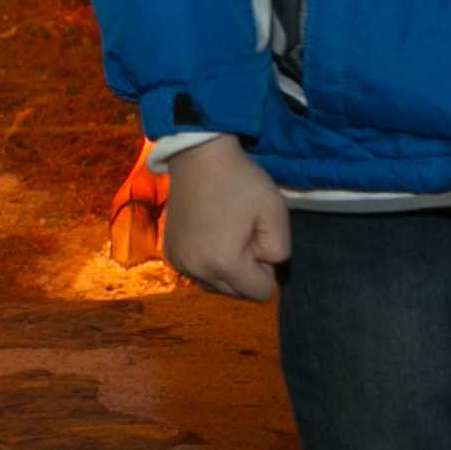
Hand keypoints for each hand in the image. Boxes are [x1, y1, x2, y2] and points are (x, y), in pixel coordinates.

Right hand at [160, 139, 292, 300]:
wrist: (197, 156)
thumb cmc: (240, 181)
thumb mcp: (276, 211)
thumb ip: (280, 250)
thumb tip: (266, 267)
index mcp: (224, 262)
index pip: (260, 292)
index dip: (267, 267)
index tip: (257, 237)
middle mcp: (196, 270)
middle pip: (237, 293)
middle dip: (247, 270)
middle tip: (243, 233)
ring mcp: (179, 263)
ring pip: (217, 286)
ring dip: (227, 269)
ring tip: (225, 233)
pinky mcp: (170, 254)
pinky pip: (198, 274)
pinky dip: (208, 263)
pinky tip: (209, 235)